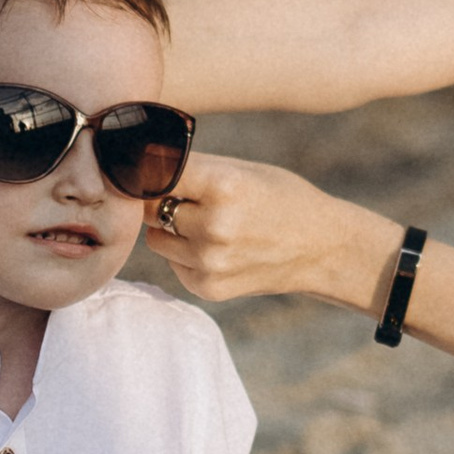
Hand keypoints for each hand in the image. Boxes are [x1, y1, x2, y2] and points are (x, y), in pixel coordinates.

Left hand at [146, 154, 395, 312]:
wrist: (321, 248)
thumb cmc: (279, 196)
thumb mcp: (241, 169)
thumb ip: (189, 167)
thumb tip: (131, 166)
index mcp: (224, 186)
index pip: (154, 173)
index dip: (146, 169)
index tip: (142, 166)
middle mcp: (214, 226)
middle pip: (149, 207)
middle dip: (161, 200)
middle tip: (188, 196)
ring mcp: (210, 262)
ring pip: (155, 238)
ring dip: (170, 229)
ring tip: (207, 222)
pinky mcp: (208, 287)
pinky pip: (173, 263)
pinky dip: (185, 254)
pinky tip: (219, 248)